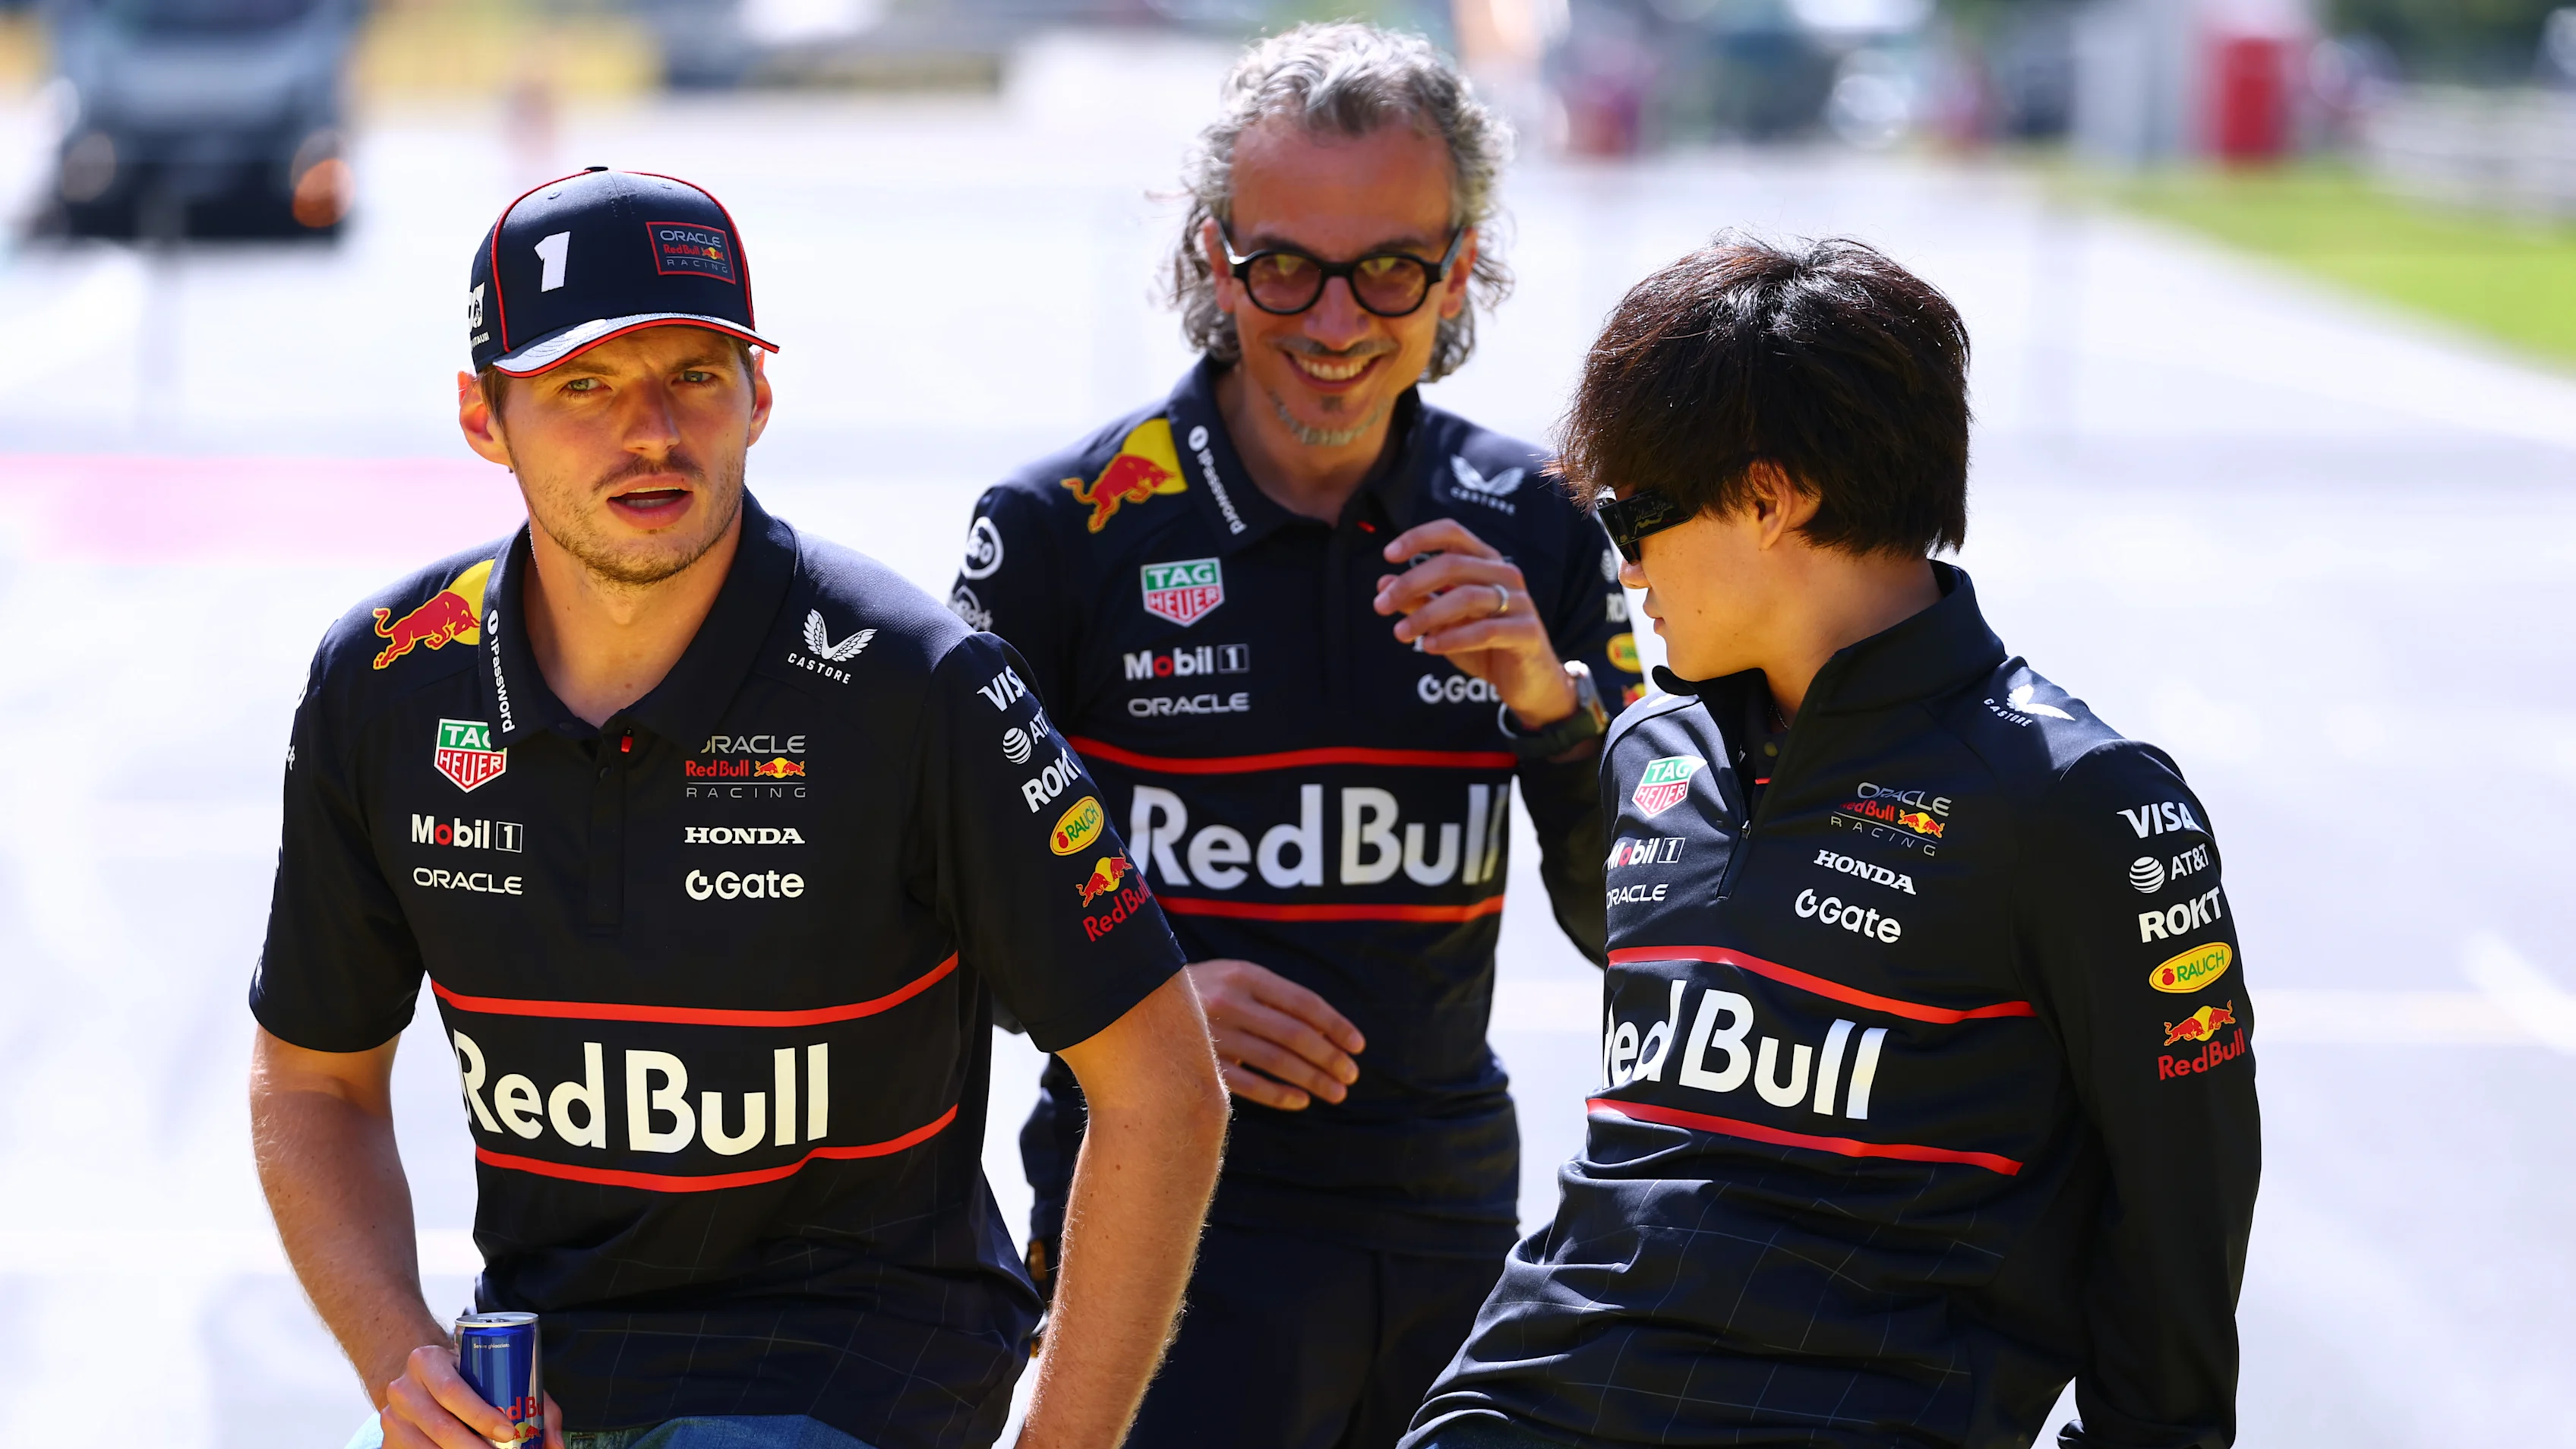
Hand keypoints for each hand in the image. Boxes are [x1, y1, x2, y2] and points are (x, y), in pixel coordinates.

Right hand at [381, 1344, 564, 1448]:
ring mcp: (392, 1417)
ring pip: (425, 1448)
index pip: (453, 1391)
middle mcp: (403, 1388)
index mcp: (427, 1361)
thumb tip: (555, 1445)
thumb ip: (534, 1402)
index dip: (482, 1416)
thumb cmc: (468, 1375)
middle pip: (440, 1426)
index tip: (509, 1432)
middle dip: (475, 1448)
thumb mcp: (495, 1372)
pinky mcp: (389, 1441)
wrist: (422, 1377)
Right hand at [1184, 959, 1364, 1109]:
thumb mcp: (1232, 978)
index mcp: (1244, 975)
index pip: (1303, 1001)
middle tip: (1352, 1075)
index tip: (1358, 1045)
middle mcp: (1229, 1001)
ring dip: (1312, 1079)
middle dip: (1329, 1057)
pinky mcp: (1198, 1063)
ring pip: (1275, 1061)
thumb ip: (1271, 998)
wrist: (1135, 1003)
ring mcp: (1211, 1034)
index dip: (1336, 1024)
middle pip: (1293, 1034)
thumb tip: (1327, 1031)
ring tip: (1336, 1093)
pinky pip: (1247, 1084)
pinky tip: (1300, 1101)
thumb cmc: (1201, 993)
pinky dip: (1278, 1095)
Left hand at [1374, 518, 1575, 729]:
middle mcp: (1504, 574)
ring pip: (1466, 597)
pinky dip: (1453, 637)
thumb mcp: (1445, 622)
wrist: (1527, 682)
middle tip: (1381, 606)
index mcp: (1485, 563)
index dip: (1419, 538)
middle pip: (1453, 564)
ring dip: (1426, 614)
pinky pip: (1485, 630)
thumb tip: (1383, 584)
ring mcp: (1519, 602)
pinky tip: (1431, 646)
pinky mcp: (1527, 631)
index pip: (1453, 534)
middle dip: (1410, 583)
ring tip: (1400, 634)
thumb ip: (1419, 601)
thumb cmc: (1485, 645)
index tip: (1389, 555)